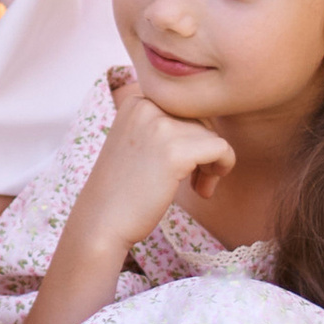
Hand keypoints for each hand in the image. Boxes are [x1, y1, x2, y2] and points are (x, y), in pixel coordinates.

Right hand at [64, 89, 235, 259]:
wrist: (101, 222)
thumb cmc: (123, 190)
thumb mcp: (138, 142)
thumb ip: (165, 125)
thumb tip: (212, 119)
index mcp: (137, 101)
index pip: (185, 107)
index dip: (191, 137)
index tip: (182, 166)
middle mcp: (147, 105)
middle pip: (201, 119)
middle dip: (203, 150)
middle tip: (192, 181)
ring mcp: (160, 127)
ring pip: (212, 135)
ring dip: (211, 164)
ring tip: (195, 188)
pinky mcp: (175, 152)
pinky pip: (222, 149)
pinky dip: (222, 168)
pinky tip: (204, 191)